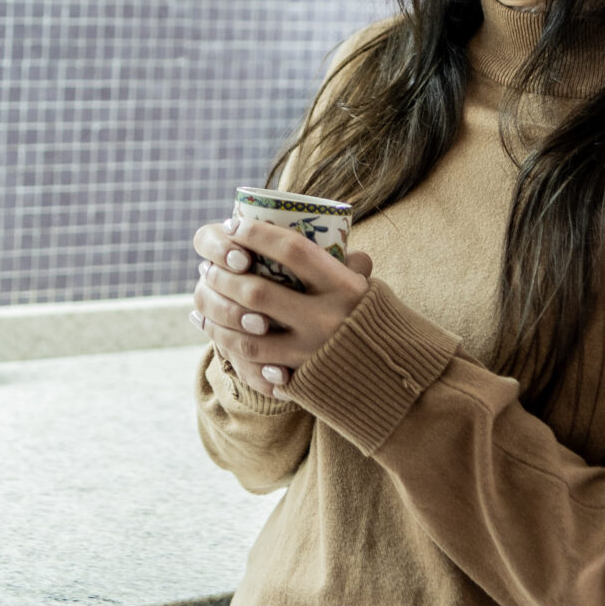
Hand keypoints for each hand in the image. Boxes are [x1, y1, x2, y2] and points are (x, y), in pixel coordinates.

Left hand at [190, 218, 372, 391]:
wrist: (400, 381)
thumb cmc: (376, 322)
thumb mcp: (368, 289)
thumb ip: (346, 262)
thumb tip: (325, 230)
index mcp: (346, 287)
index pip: (293, 250)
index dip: (258, 234)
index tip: (234, 224)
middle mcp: (328, 319)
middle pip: (259, 292)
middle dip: (224, 276)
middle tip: (208, 267)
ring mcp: (313, 353)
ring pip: (247, 334)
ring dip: (218, 314)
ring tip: (204, 299)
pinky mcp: (303, 381)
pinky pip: (255, 365)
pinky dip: (229, 347)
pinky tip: (215, 331)